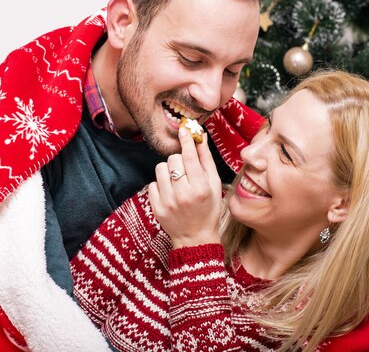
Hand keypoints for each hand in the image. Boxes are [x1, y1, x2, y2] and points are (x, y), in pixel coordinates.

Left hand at [148, 126, 221, 247]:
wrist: (195, 237)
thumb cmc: (209, 209)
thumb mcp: (215, 185)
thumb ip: (206, 160)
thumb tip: (200, 137)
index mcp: (200, 188)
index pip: (189, 157)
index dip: (186, 140)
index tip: (183, 130)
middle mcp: (183, 194)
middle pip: (173, 160)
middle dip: (179, 160)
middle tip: (186, 170)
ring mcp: (167, 202)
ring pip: (161, 168)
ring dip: (169, 170)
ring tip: (177, 181)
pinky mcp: (156, 207)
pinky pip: (153, 183)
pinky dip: (161, 184)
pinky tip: (170, 192)